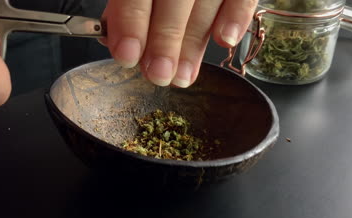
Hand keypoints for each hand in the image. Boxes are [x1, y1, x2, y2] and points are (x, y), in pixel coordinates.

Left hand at [101, 0, 257, 87]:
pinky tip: (223, 41)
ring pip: (207, 3)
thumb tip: (116, 42)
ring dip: (193, 44)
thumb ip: (127, 7)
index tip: (127, 56)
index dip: (131, 24)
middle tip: (158, 75)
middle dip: (164, 41)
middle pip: (174, 0)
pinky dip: (235, 17)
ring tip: (181, 77)